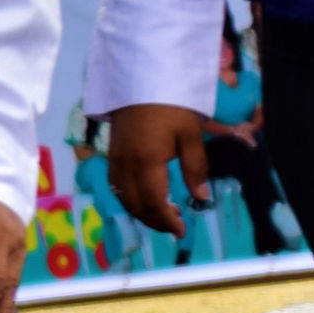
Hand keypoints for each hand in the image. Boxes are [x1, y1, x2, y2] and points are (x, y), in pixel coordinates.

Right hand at [106, 101, 210, 237]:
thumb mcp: (191, 134)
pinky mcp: (112, 155)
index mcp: (147, 161)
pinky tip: (144, 198)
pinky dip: (129, 199)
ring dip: (141, 212)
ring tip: (163, 215)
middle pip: (135, 205)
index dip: (167, 221)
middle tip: (175, 227)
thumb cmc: (171, 106)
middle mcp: (126, 165)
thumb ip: (196, 167)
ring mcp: (115, 160)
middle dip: (155, 221)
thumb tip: (201, 197)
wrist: (140, 81)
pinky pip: (116, 186)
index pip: (154, 202)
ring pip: (123, 198)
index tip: (182, 231)